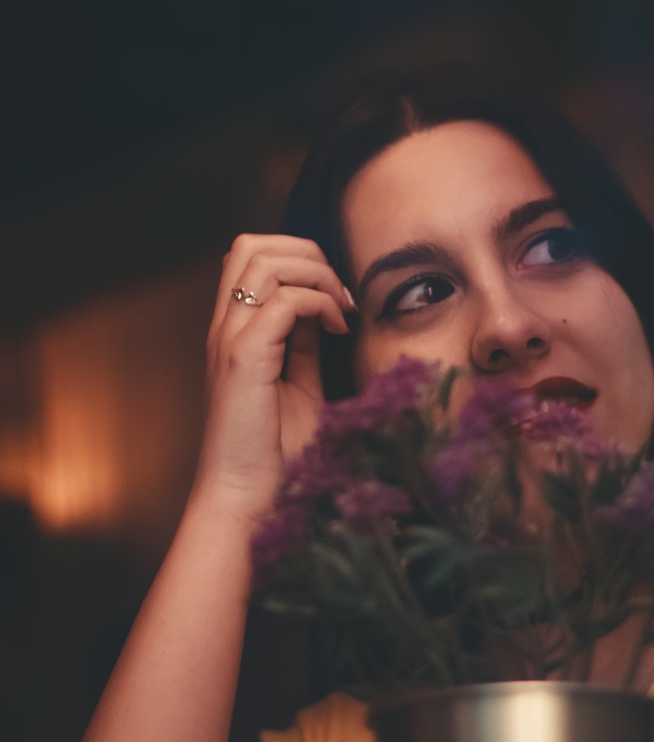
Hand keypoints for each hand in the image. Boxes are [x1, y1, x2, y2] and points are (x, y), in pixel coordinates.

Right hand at [194, 234, 353, 523]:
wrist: (247, 497)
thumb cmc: (276, 453)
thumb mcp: (298, 385)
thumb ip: (304, 345)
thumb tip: (328, 311)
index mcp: (233, 331)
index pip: (251, 257)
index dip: (299, 261)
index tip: (337, 300)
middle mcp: (225, 328)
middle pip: (251, 245)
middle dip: (307, 253)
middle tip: (341, 293)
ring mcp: (229, 340)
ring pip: (263, 260)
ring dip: (315, 273)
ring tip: (341, 309)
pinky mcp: (243, 358)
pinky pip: (282, 300)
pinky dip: (318, 303)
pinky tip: (338, 330)